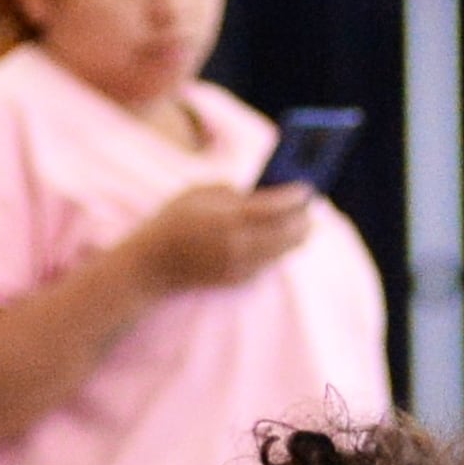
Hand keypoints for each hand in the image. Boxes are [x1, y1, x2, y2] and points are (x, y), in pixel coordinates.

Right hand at [118, 180, 317, 294]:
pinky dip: (279, 247)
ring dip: (297, 233)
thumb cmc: (174, 220)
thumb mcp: (200, 192)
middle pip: (291, 231)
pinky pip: (271, 261)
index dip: (298, 195)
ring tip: (303, 219)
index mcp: (230, 217)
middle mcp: (241, 243)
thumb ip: (234, 191)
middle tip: (310, 204)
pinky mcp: (242, 279)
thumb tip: (266, 193)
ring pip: (286, 249)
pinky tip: (282, 236)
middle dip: (304, 216)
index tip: (308, 186)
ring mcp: (243, 265)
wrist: (153, 264)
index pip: (278, 205)